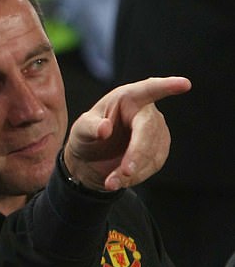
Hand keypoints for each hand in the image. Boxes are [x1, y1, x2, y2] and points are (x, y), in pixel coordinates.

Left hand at [63, 76, 191, 190]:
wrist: (91, 160)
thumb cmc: (87, 135)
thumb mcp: (80, 130)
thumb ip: (90, 127)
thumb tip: (105, 128)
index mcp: (127, 97)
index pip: (149, 89)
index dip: (166, 87)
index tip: (184, 84)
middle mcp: (146, 112)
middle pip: (149, 130)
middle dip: (137, 153)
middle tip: (125, 172)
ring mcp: (156, 131)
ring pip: (152, 152)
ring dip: (132, 171)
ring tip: (110, 182)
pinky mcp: (159, 150)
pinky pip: (153, 165)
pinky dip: (135, 176)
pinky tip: (118, 180)